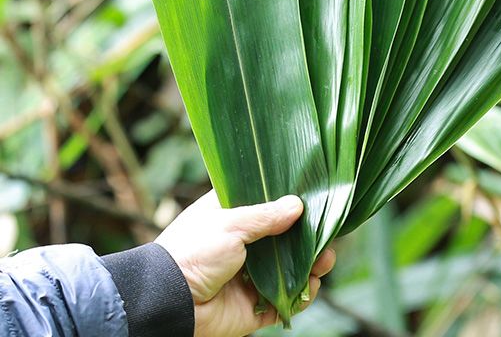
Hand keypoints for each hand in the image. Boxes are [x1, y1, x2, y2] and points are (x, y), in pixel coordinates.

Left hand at [155, 191, 335, 336]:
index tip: (314, 198)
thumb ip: (266, 215)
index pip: (267, 205)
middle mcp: (244, 245)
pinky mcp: (253, 306)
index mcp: (233, 217)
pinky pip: (285, 301)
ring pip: (290, 269)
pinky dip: (301, 295)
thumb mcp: (231, 223)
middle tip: (328, 234)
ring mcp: (250, 276)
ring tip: (325, 260)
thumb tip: (298, 205)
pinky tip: (311, 286)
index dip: (290, 202)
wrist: (169, 302)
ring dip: (311, 265)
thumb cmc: (193, 251)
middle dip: (308, 238)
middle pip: (285, 239)